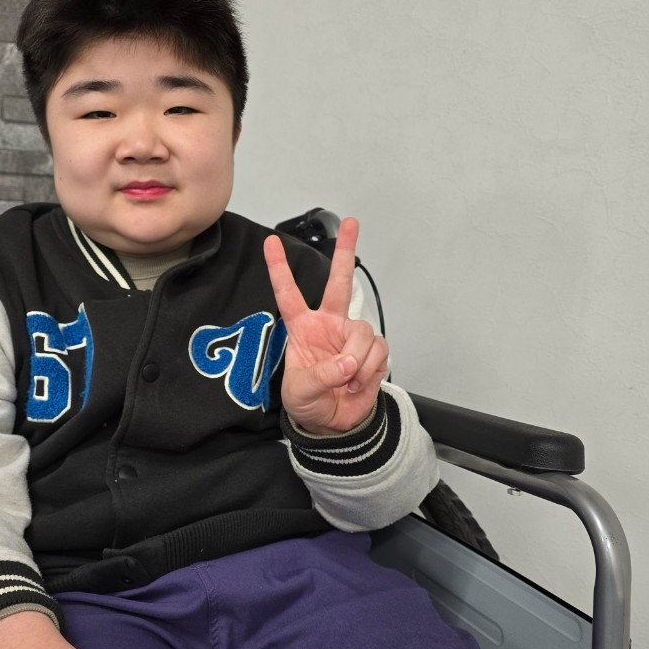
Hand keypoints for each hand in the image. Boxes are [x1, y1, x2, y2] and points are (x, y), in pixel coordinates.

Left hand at [263, 217, 388, 435]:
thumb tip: (347, 362)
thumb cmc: (309, 403)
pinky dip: (369, 372)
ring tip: (346, 380)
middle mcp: (329, 325)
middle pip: (338, 283)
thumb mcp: (300, 393)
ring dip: (357, 360)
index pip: (288, 294)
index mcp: (302, 328)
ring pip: (363, 334)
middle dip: (345, 252)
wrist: (334, 424)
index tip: (270, 243)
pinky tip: (358, 382)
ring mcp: (351, 336)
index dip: (279, 269)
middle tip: (350, 223)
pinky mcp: (373, 351)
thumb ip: (320, 376)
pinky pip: (378, 353)